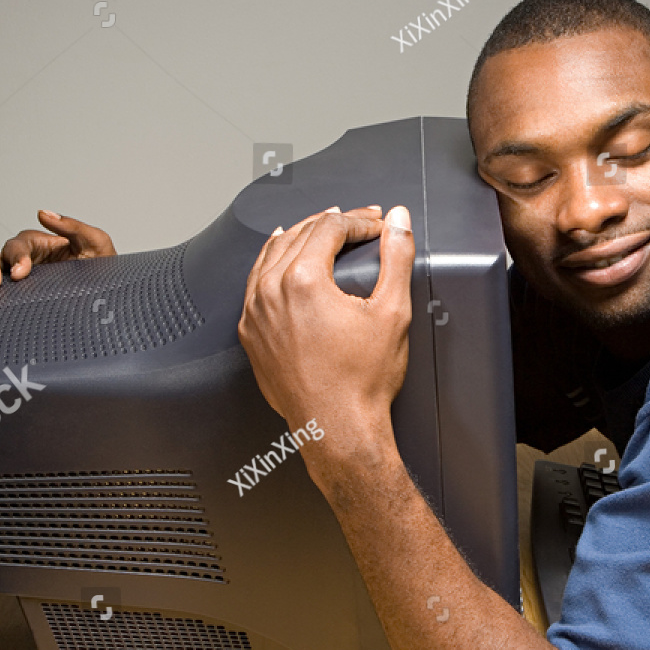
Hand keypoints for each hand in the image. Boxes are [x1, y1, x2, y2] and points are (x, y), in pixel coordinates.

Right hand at [0, 210, 115, 309]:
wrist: (111, 307)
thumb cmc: (105, 275)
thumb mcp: (98, 246)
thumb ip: (75, 227)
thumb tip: (44, 213)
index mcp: (41, 247)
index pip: (19, 244)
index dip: (17, 255)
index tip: (22, 271)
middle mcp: (24, 262)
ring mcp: (16, 283)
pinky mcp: (13, 303)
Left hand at [238, 203, 414, 443]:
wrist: (336, 429)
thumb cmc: (361, 383)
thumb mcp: (392, 313)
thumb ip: (397, 259)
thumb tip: (398, 223)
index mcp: (302, 281)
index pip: (330, 227)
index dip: (360, 220)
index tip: (377, 226)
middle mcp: (270, 292)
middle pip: (300, 234)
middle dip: (334, 223)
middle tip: (360, 224)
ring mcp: (255, 313)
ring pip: (272, 253)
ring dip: (300, 236)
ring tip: (323, 230)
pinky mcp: (250, 333)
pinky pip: (255, 283)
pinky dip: (272, 263)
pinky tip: (282, 259)